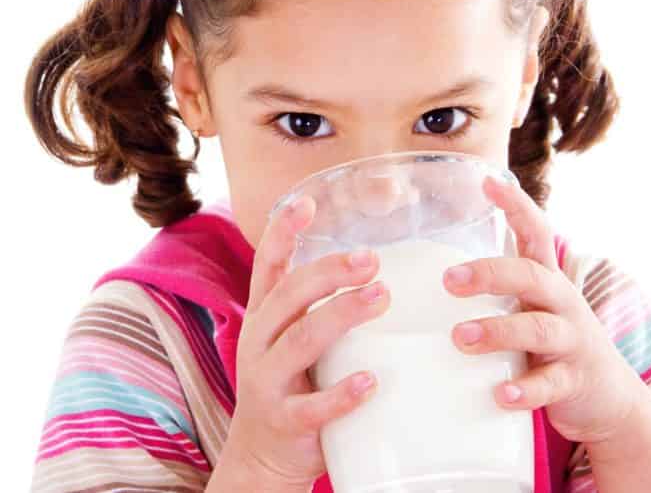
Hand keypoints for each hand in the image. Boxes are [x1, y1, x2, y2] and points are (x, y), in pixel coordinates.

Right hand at [214, 196, 390, 489]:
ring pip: (300, 341)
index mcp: (264, 317)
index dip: (283, 232)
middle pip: (289, 295)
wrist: (261, 458)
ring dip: (342, 315)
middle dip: (330, 272)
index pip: (268, 266)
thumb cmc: (292, 384)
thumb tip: (376, 260)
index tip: (306, 202)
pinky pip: (312, 407)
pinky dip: (342, 393)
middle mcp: (259, 342)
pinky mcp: (284, 422)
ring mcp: (267, 382)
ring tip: (380, 297)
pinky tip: (371, 381)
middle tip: (372, 259)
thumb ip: (317, 305)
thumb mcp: (293, 338)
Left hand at [442, 176, 647, 444]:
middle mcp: (563, 304)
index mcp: (548, 281)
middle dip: (490, 273)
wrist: (610, 398)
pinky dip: (525, 390)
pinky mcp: (574, 381)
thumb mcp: (533, 310)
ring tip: (461, 337)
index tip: (487, 182)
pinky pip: (550, 385)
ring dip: (498, 331)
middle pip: (531, 276)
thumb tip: (431, 276)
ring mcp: (572, 342)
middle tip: (449, 280)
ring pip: (538, 329)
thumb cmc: (554, 348)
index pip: (536, 233)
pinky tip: (501, 395)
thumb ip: (500, 293)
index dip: (515, 205)